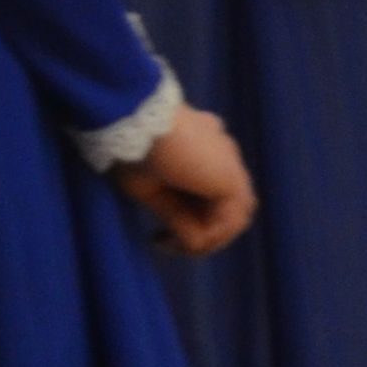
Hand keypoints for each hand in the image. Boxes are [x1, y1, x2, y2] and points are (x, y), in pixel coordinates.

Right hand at [119, 107, 257, 254]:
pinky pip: (230, 221)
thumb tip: (192, 242)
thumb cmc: (132, 149)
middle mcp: (223, 155)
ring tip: (170, 244)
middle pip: (228, 208)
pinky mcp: (232, 179)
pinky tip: (174, 239)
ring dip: (205, 240)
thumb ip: (176, 214)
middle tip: (167, 244)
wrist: (136, 121)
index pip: (213, 196)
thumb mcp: (151, 189)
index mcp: (205, 150)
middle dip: (202, 233)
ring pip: (234, 217)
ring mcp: (231, 165)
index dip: (190, 222)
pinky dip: (206, 237)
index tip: (157, 236)